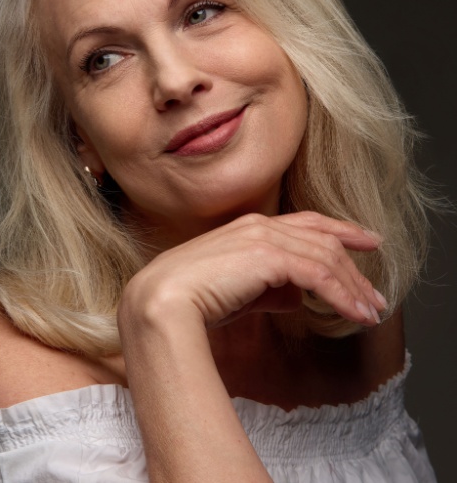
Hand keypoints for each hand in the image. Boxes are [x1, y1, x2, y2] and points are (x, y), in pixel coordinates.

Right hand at [119, 211, 385, 330]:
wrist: (161, 301)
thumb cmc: (189, 300)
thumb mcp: (236, 291)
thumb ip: (266, 289)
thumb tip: (295, 297)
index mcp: (247, 228)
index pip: (305, 223)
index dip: (339, 230)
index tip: (365, 241)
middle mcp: (258, 226)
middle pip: (323, 241)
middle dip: (354, 268)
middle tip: (375, 297)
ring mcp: (263, 238)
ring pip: (325, 258)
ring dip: (353, 288)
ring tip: (371, 313)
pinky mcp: (269, 257)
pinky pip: (319, 275)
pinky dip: (342, 295)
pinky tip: (355, 314)